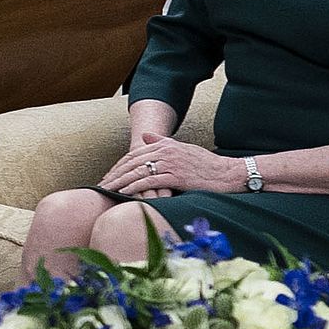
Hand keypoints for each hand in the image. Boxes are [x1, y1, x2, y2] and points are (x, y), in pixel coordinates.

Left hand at [111, 132, 246, 195]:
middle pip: (132, 162)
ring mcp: (170, 163)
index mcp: (165, 144)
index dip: (119, 166)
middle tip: (101, 186)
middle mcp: (165, 151)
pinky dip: (135, 187)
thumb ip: (162, 141)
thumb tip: (145, 136)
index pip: (134, 155)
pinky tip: (124, 193)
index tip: (108, 177)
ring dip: (120, 182)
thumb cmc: (206, 164)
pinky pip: (150, 181)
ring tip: (107, 191)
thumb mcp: (182, 149)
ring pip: (138, 171)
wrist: (228, 173)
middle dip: (114, 174)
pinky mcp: (176, 176)